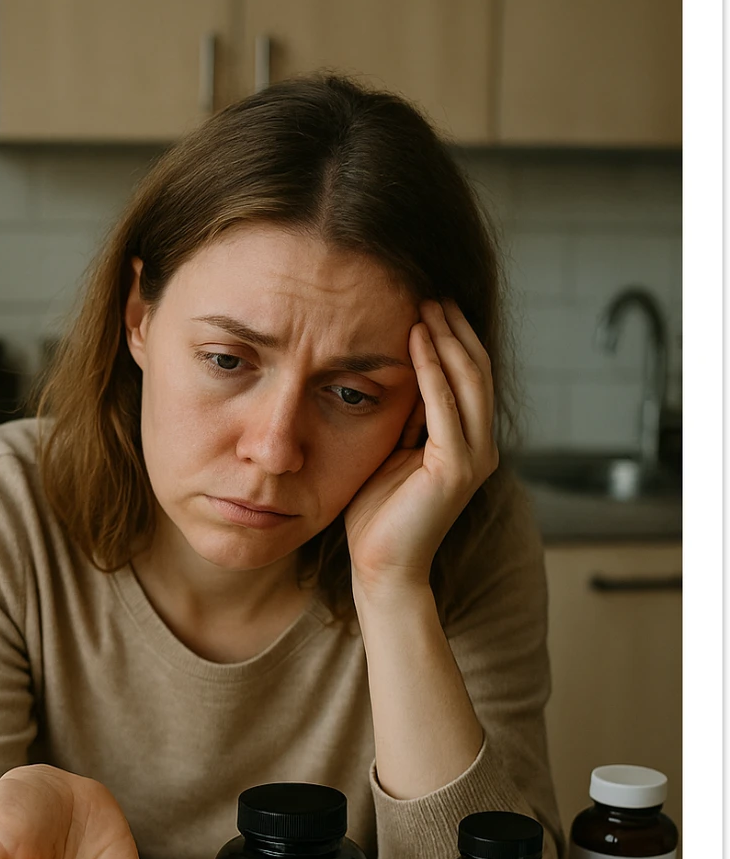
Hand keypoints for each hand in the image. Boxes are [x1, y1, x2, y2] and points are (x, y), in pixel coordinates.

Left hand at [344, 299, 497, 594]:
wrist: (382, 567)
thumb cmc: (377, 514)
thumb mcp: (389, 450)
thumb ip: (403, 416)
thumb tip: (392, 371)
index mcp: (466, 442)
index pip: (468, 377)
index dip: (453, 338)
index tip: (428, 303)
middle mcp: (480, 446)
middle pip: (475, 371)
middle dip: (454, 328)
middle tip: (429, 291)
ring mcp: (472, 457)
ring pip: (468, 382)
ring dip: (446, 339)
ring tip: (425, 305)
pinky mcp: (456, 469)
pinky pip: (446, 408)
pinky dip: (433, 371)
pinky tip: (418, 341)